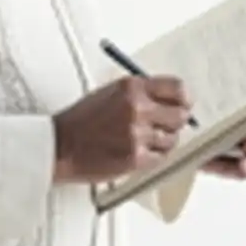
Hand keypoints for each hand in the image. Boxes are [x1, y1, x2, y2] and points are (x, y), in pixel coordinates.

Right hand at [51, 76, 193, 183]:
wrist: (61, 145)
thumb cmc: (81, 120)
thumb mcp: (110, 93)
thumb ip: (140, 93)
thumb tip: (170, 99)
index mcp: (132, 87)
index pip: (177, 88)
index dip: (184, 98)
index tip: (184, 104)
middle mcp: (137, 107)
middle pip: (181, 115)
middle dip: (176, 121)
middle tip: (166, 125)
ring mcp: (137, 134)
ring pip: (172, 139)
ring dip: (163, 141)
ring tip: (143, 140)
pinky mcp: (136, 158)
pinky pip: (160, 157)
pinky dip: (153, 156)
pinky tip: (138, 151)